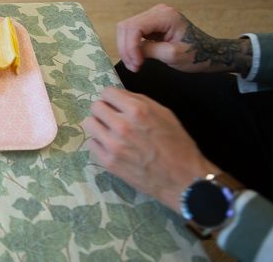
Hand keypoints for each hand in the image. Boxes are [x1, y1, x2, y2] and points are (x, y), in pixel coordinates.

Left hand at [83, 87, 216, 212]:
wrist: (182, 180)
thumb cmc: (177, 145)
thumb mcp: (164, 114)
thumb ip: (139, 101)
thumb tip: (119, 96)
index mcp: (137, 110)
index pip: (107, 92)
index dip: (112, 97)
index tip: (116, 104)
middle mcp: (122, 125)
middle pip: (95, 107)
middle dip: (104, 110)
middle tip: (113, 118)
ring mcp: (113, 145)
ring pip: (89, 124)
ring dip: (99, 125)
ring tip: (110, 132)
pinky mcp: (108, 161)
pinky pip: (91, 143)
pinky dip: (99, 143)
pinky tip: (111, 146)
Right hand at [117, 3, 251, 73]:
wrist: (209, 53)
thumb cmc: (197, 54)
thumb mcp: (173, 55)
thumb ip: (149, 50)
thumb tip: (132, 52)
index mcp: (165, 16)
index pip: (135, 27)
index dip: (130, 46)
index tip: (136, 64)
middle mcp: (157, 11)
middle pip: (126, 26)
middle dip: (126, 48)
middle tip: (133, 66)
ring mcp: (153, 16)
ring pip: (126, 29)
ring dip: (126, 48)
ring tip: (135, 64)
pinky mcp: (151, 24)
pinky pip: (132, 32)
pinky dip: (131, 46)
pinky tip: (137, 58)